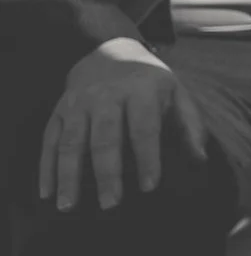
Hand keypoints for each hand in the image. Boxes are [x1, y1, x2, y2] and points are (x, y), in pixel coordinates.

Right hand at [39, 40, 207, 211]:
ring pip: (72, 142)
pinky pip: (49, 140)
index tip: (149, 186)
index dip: (148, 157)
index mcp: (140, 91)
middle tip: (110, 203)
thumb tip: (200, 159)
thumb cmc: (149, 81)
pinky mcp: (59, 110)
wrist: (111, 49)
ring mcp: (78, 103)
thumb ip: (190, 125)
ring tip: (67, 206)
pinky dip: (46, 167)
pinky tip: (47, 192)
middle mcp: (105, 96)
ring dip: (68, 175)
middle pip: (105, 138)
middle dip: (107, 173)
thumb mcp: (176, 92)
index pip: (144, 128)